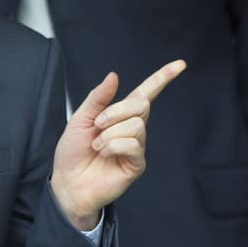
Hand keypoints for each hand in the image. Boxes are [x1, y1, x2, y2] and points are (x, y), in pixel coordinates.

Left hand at [50, 60, 186, 229]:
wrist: (67, 182)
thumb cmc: (72, 153)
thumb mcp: (80, 119)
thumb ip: (98, 98)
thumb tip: (114, 76)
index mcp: (120, 115)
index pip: (146, 93)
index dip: (162, 78)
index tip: (180, 64)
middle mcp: (132, 129)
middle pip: (141, 104)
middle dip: (116, 111)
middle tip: (97, 125)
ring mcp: (136, 147)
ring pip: (136, 125)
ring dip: (110, 133)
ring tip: (97, 146)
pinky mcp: (136, 164)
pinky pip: (133, 144)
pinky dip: (114, 145)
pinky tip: (104, 154)